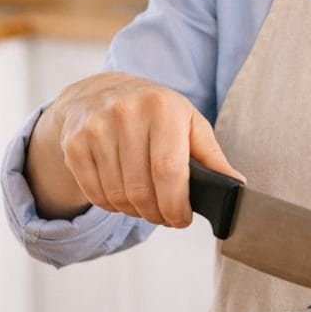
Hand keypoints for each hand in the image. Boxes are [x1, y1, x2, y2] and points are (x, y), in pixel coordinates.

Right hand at [27, 72, 243, 226]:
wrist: (100, 92)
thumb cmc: (156, 113)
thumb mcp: (189, 123)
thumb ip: (212, 157)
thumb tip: (236, 187)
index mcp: (162, 107)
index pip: (168, 171)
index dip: (176, 205)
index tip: (181, 219)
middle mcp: (126, 113)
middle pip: (141, 190)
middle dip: (157, 214)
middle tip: (165, 216)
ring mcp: (95, 128)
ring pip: (117, 196)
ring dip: (135, 212)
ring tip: (145, 204)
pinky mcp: (73, 144)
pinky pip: (95, 195)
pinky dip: (111, 206)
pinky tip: (122, 195)